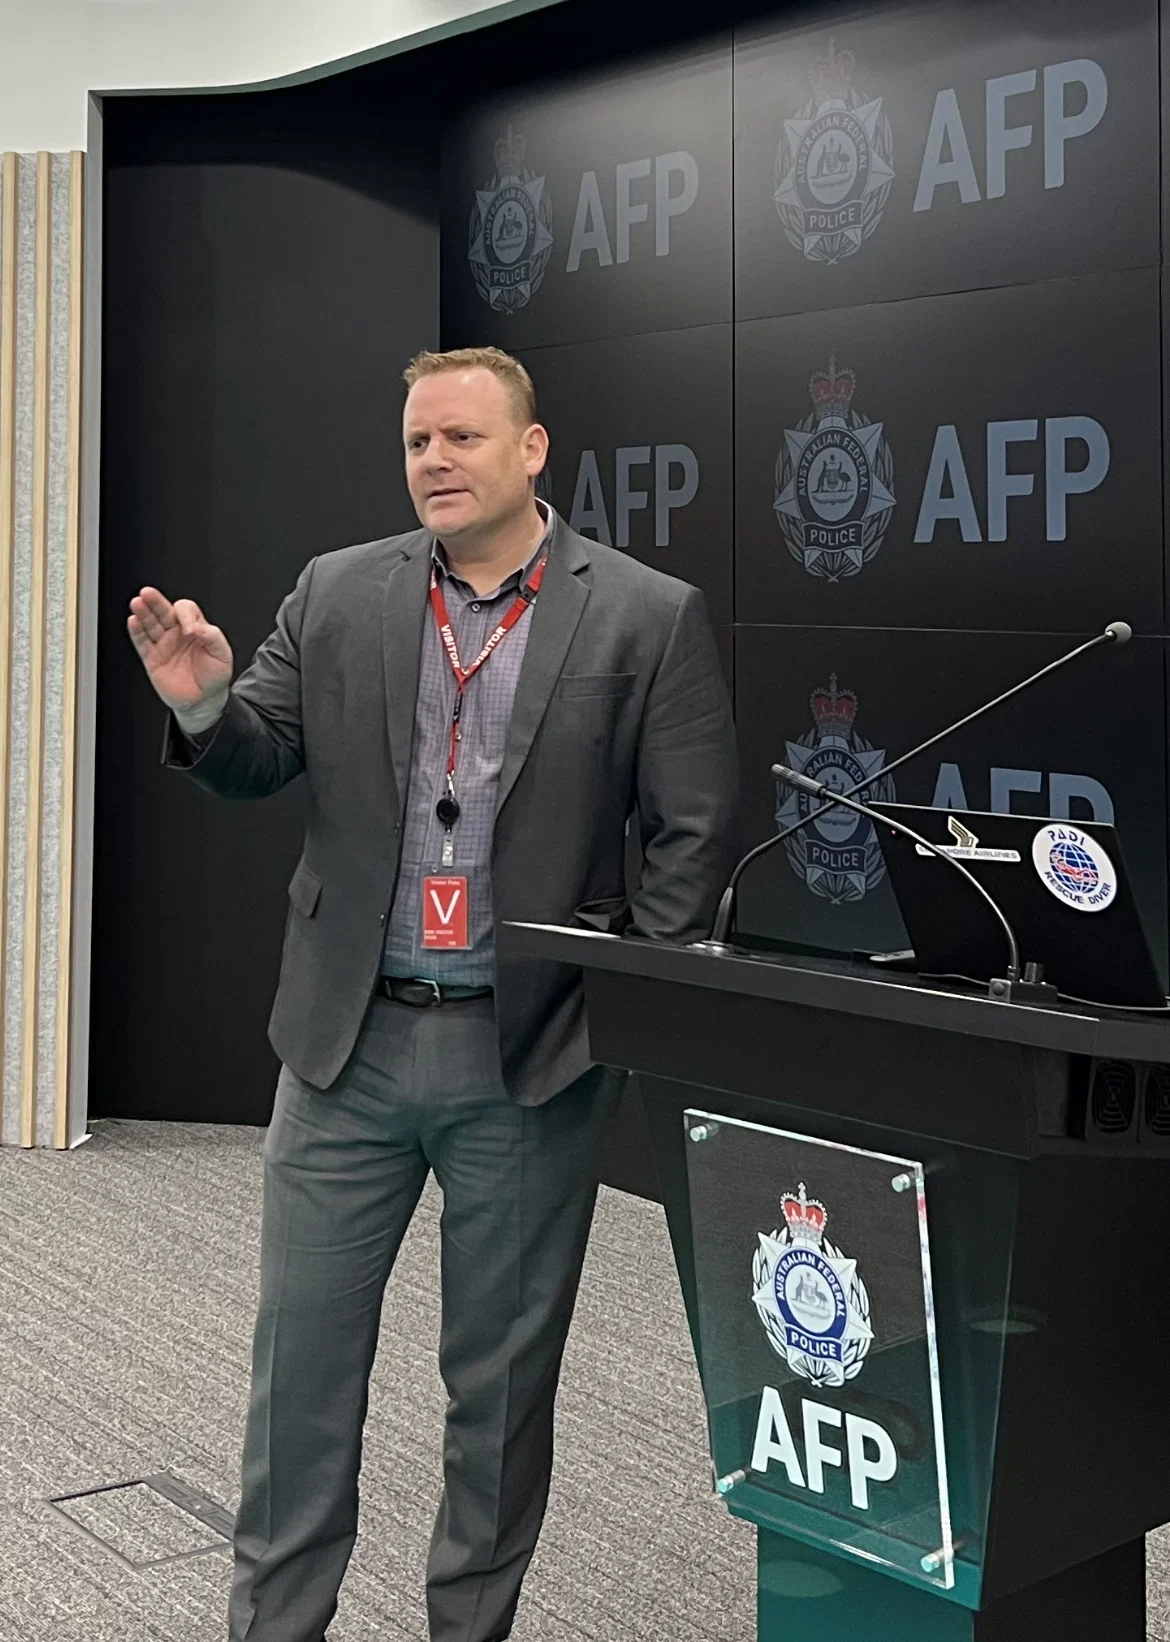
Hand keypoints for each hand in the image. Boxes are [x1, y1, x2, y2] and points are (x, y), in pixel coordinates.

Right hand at [127, 587, 232, 718]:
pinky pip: (142, 642)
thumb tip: (198, 627)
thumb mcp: (223, 655)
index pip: (186, 610)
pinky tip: (133, 621)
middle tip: (148, 593)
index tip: (190, 631)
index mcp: (195, 627)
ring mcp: (163, 645)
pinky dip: (136, 632)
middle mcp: (176, 633)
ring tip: (137, 603)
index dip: (186, 616)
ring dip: (143, 613)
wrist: (204, 701)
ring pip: (150, 624)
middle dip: (156, 602)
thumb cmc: (214, 676)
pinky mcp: (152, 658)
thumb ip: (213, 637)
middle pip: (163, 611)